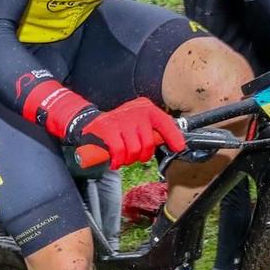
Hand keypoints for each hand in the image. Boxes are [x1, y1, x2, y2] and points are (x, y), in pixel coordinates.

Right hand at [66, 99, 184, 174]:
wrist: (91, 123)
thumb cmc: (121, 127)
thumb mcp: (140, 124)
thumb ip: (155, 132)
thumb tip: (176, 145)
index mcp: (146, 109)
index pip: (165, 122)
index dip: (173, 137)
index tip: (178, 147)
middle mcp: (136, 112)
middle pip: (148, 144)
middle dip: (142, 155)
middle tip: (134, 155)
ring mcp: (121, 120)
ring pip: (134, 150)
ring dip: (128, 159)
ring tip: (123, 155)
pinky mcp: (107, 128)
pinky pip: (119, 151)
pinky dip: (117, 160)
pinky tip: (115, 160)